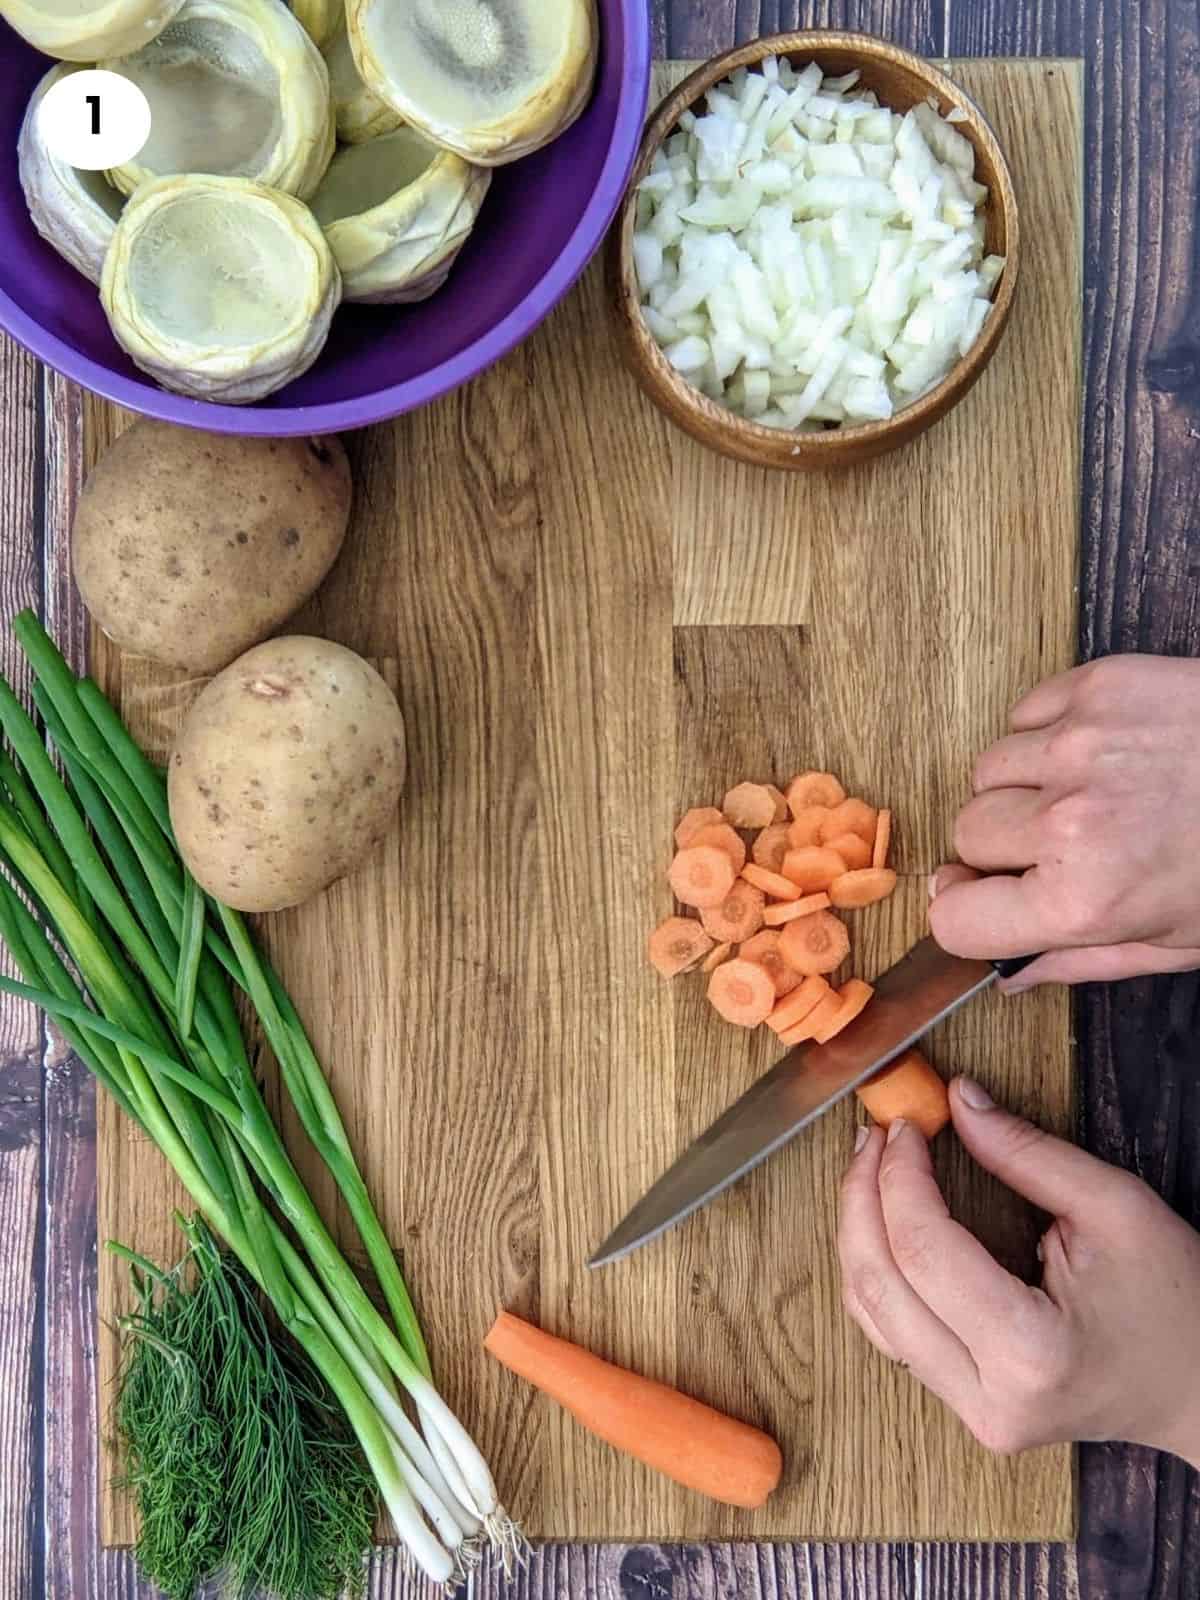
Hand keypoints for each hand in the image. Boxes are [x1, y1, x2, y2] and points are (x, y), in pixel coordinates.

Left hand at [838, 1079, 1199, 1466]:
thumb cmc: (1177, 1302)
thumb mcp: (1115, 1207)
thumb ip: (1025, 1152)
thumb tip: (958, 1099)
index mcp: (1030, 1350)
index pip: (923, 1250)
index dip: (899, 1177)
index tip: (904, 1128)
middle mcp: (990, 1396)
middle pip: (879, 1284)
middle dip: (861, 1197)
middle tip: (874, 1138)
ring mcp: (973, 1412)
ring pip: (871, 1314)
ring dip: (858, 1232)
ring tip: (872, 1168)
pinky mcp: (966, 1408)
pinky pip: (892, 1335)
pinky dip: (878, 1271)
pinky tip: (884, 1221)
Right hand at [930, 654, 1199, 987]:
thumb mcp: (1176, 942)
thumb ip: (1079, 961)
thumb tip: (1007, 973)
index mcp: (1083, 900)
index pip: (952, 916)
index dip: (969, 912)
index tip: (992, 903)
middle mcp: (1068, 821)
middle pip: (966, 836)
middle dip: (1003, 848)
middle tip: (1064, 847)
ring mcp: (1077, 745)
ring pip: (987, 772)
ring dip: (1022, 787)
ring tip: (1090, 793)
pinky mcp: (1094, 687)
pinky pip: (1022, 717)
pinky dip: (1046, 736)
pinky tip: (1100, 752)